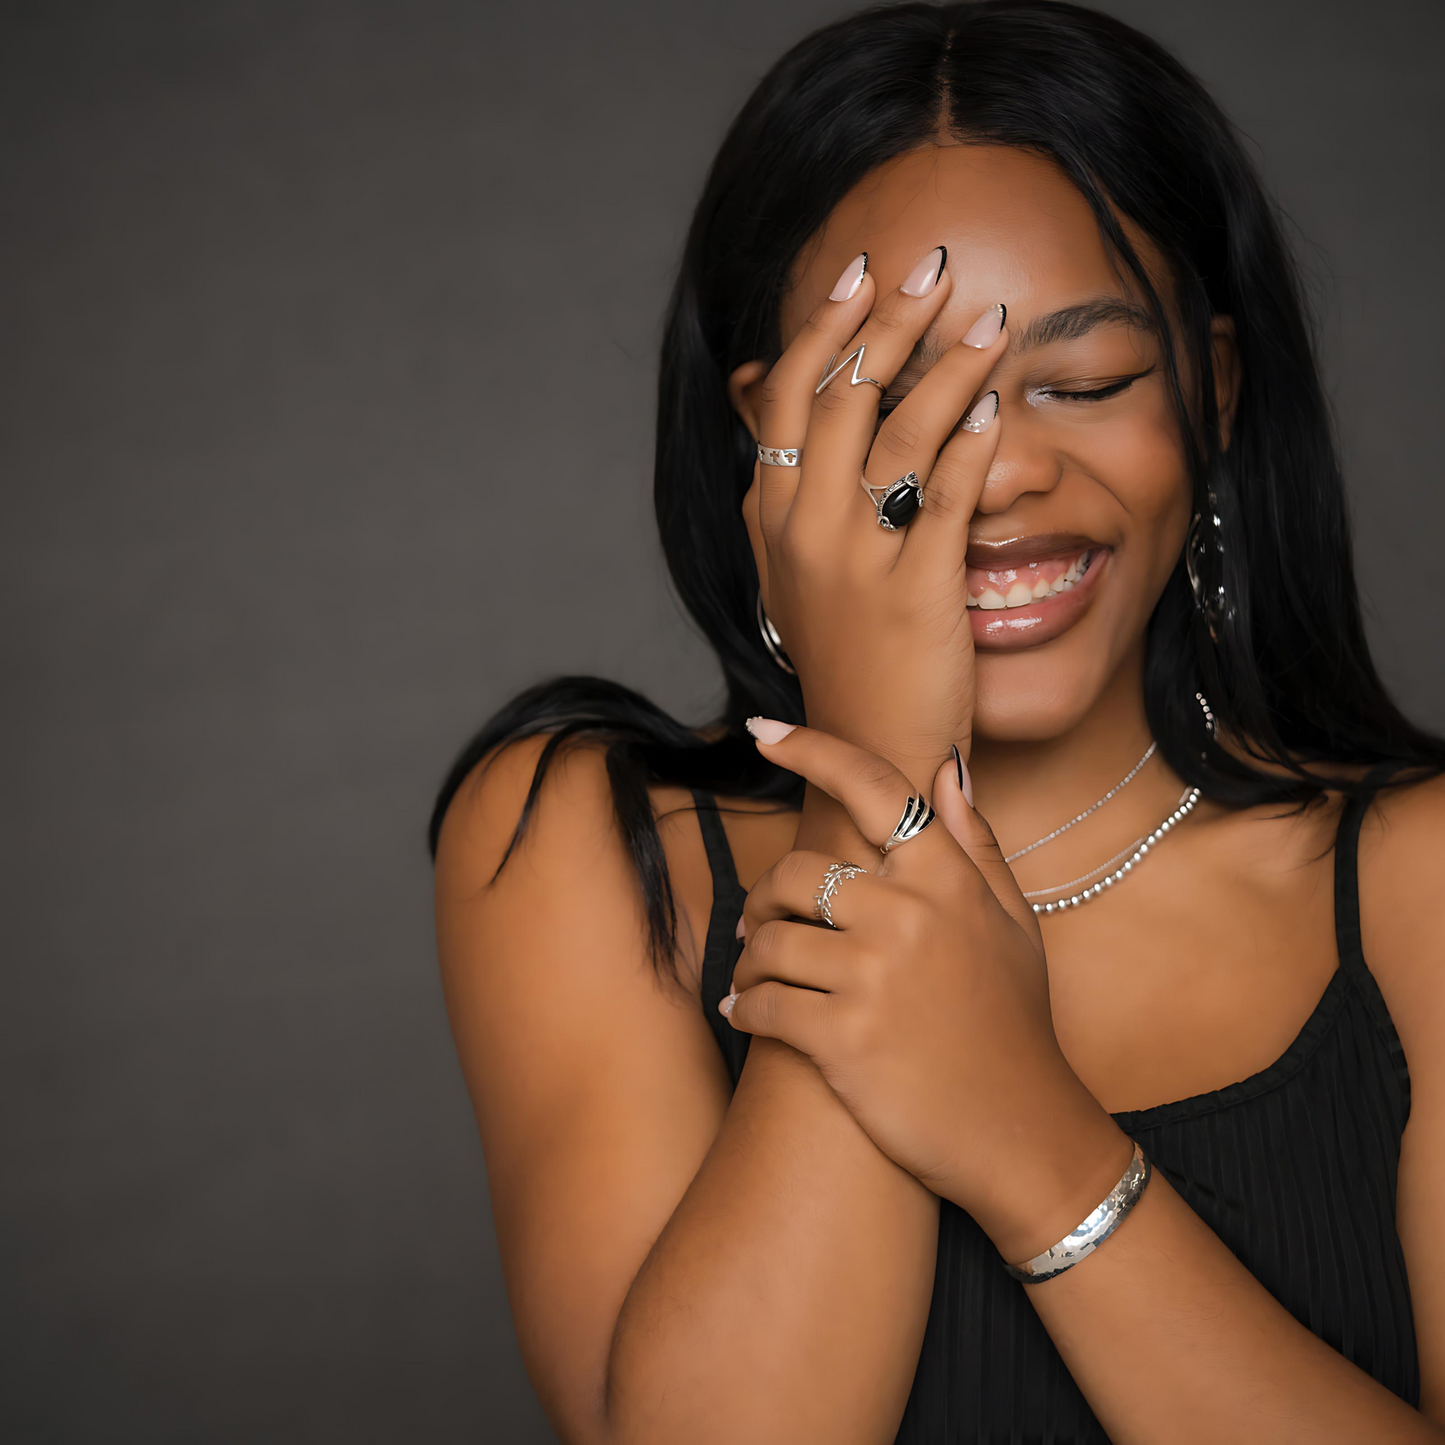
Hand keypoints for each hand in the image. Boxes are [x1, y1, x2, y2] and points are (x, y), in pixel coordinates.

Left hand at [723, 721, 1131, 1263]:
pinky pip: (762, 1005)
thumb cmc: (1014, 1024)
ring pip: (769, 941)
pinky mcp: (843, 1038)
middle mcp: (909, 914)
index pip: (872, 786)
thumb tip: (945, 768)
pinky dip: (746, 1010)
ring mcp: (874, 976)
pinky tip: (750, 1017)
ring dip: (750, 962)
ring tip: (757, 979)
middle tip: (765, 925)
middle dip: (767, 899)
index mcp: (948, 877)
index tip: (763, 731)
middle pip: (795, 873)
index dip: (809, 749)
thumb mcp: (1014, 924)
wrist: (1021, 1132)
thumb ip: (975, 843)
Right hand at [738, 249, 1008, 785]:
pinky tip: (998, 404)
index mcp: (771, 520)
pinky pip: (949, 492)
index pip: (787, 398)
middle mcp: (806, 530)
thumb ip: (784, 495)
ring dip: (950, 364)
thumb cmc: (841, 655)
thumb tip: (774, 408)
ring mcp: (859, 559)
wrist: (869, 747)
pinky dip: (975, 440)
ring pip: (902, 431)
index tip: (858, 274)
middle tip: (933, 267)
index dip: (824, 328)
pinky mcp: (919, 589)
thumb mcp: (790, 572)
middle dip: (890, 321)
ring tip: (989, 320)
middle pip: (844, 397)